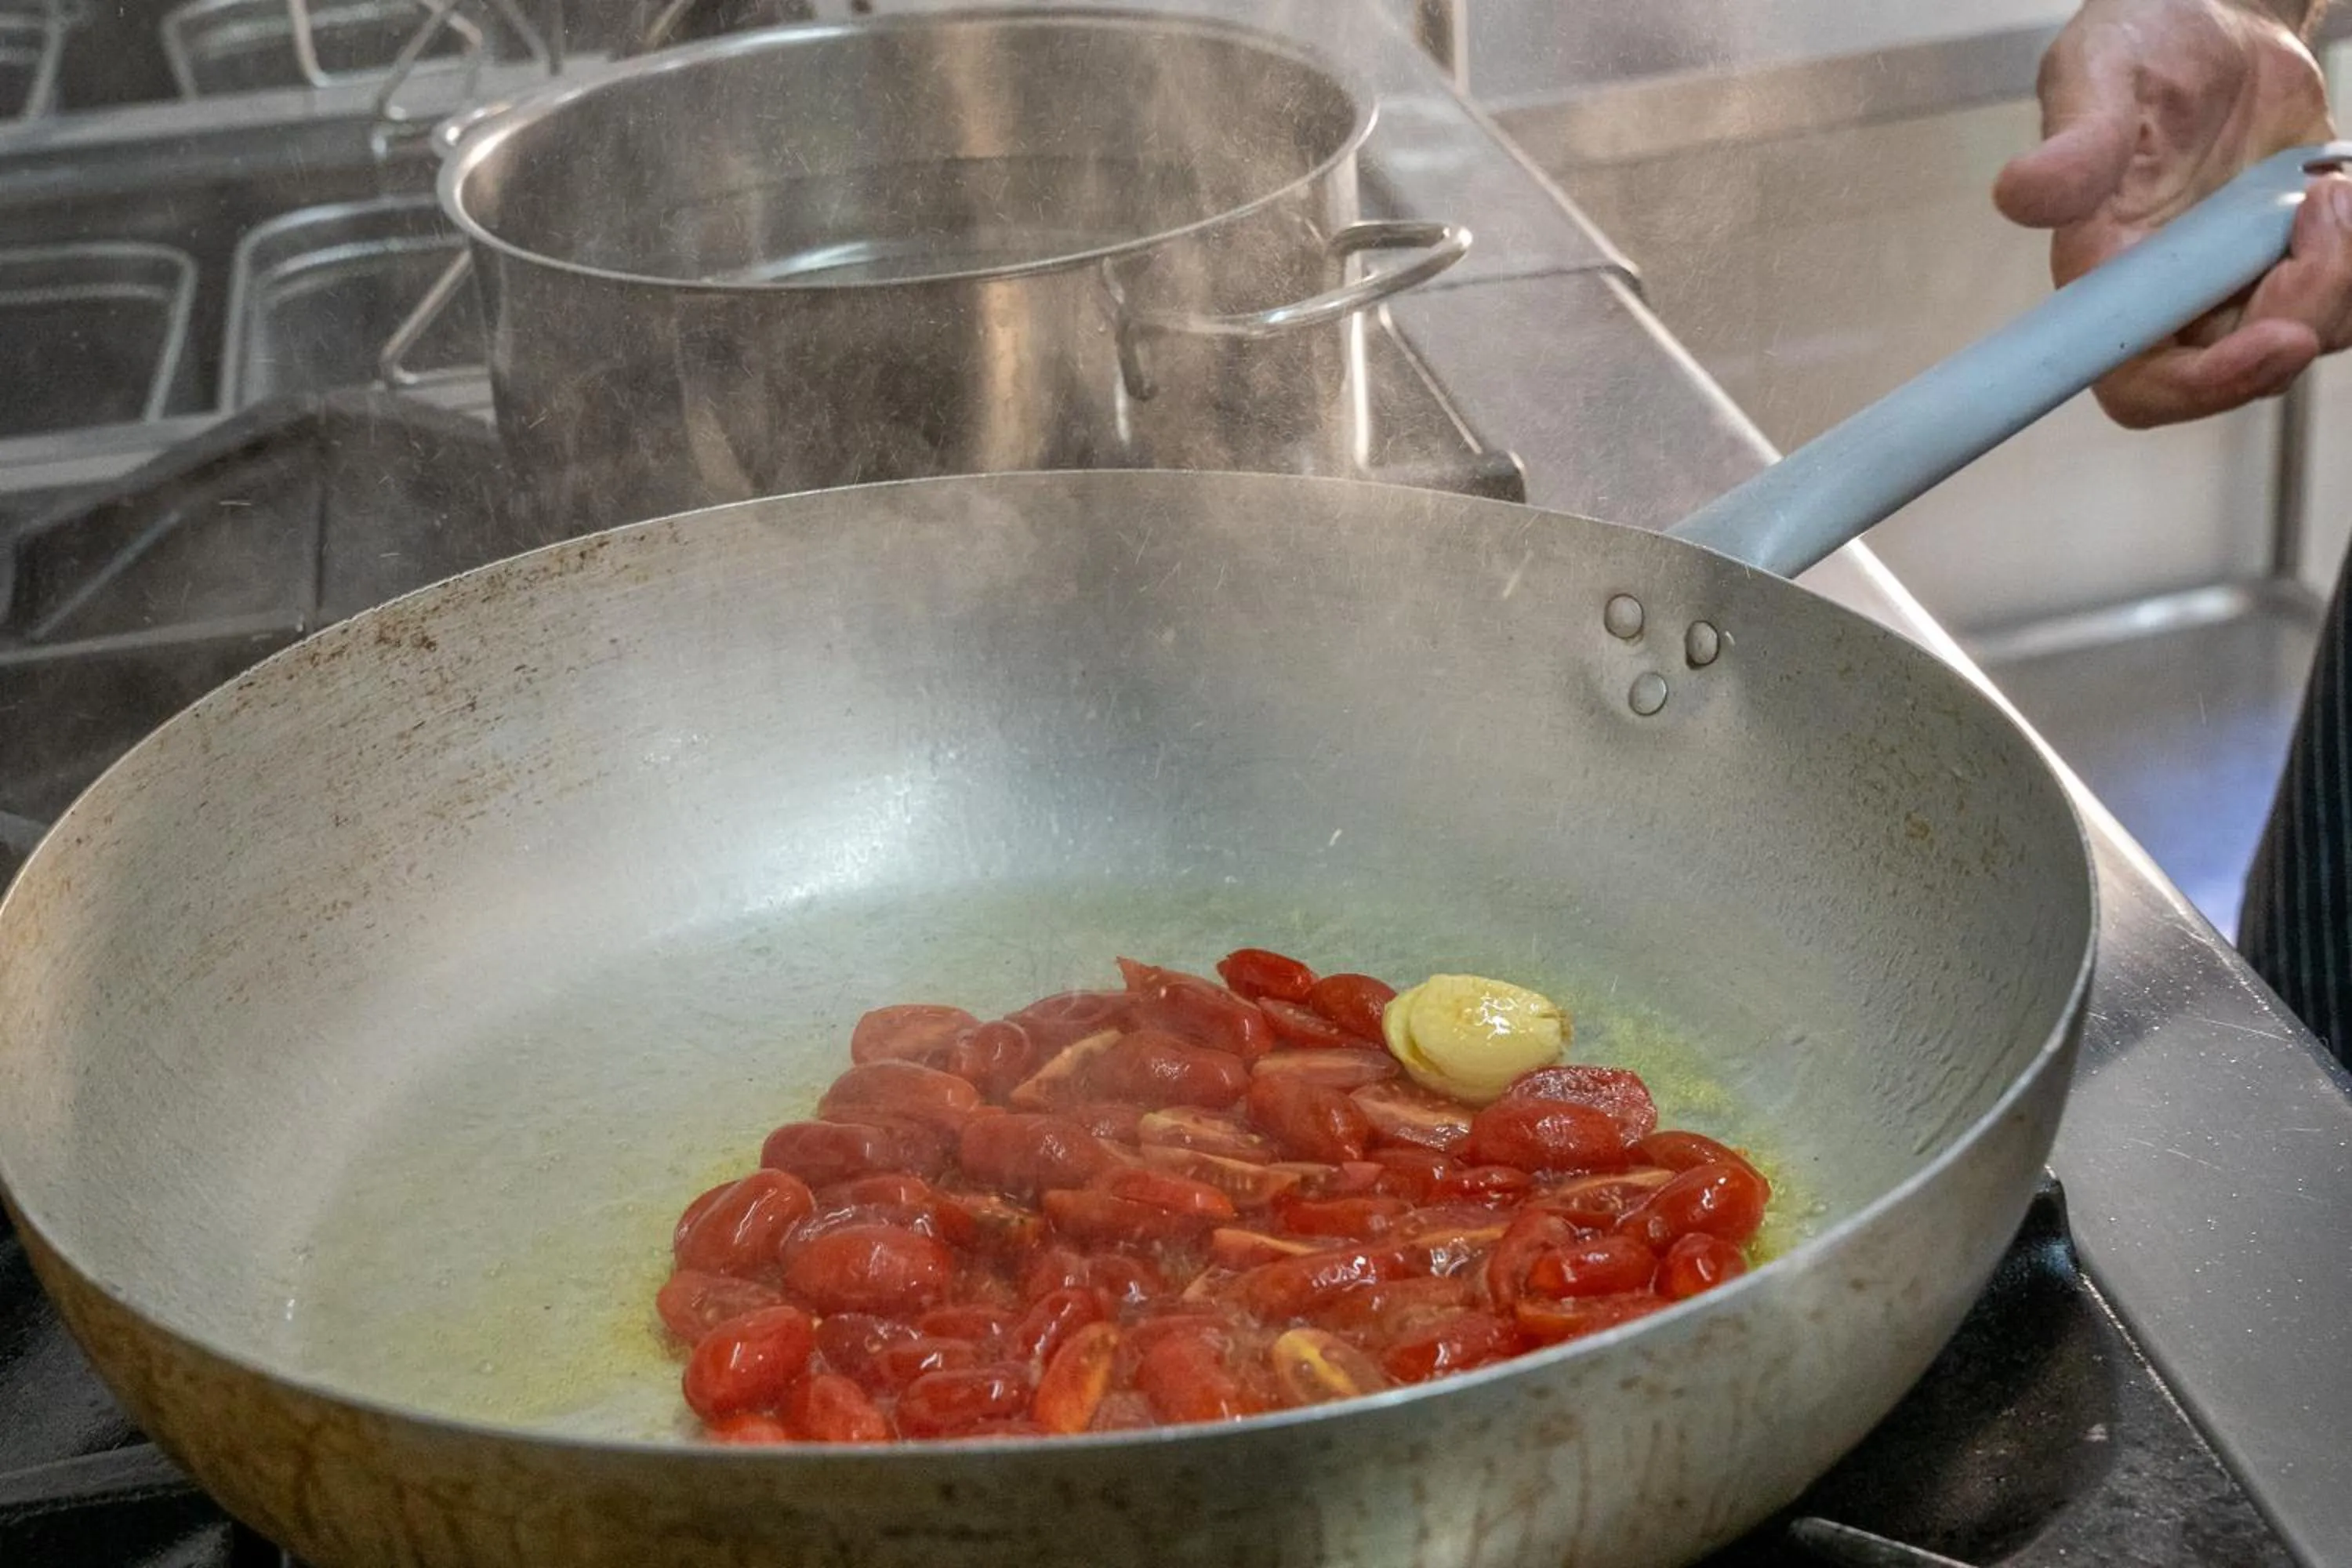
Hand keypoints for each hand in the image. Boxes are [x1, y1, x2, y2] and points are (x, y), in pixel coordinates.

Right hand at [1995, 0, 2351, 426]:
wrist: (2213, 16)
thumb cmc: (2142, 44)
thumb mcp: (2098, 72)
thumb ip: (2073, 140)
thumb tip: (2023, 196)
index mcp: (2106, 273)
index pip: (2139, 381)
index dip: (2203, 387)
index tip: (2274, 342)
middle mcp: (2171, 296)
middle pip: (2242, 369)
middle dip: (2303, 309)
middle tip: (2323, 209)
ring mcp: (2239, 283)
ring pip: (2310, 336)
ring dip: (2342, 273)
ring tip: (2330, 185)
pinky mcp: (2296, 260)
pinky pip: (2348, 299)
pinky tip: (2341, 186)